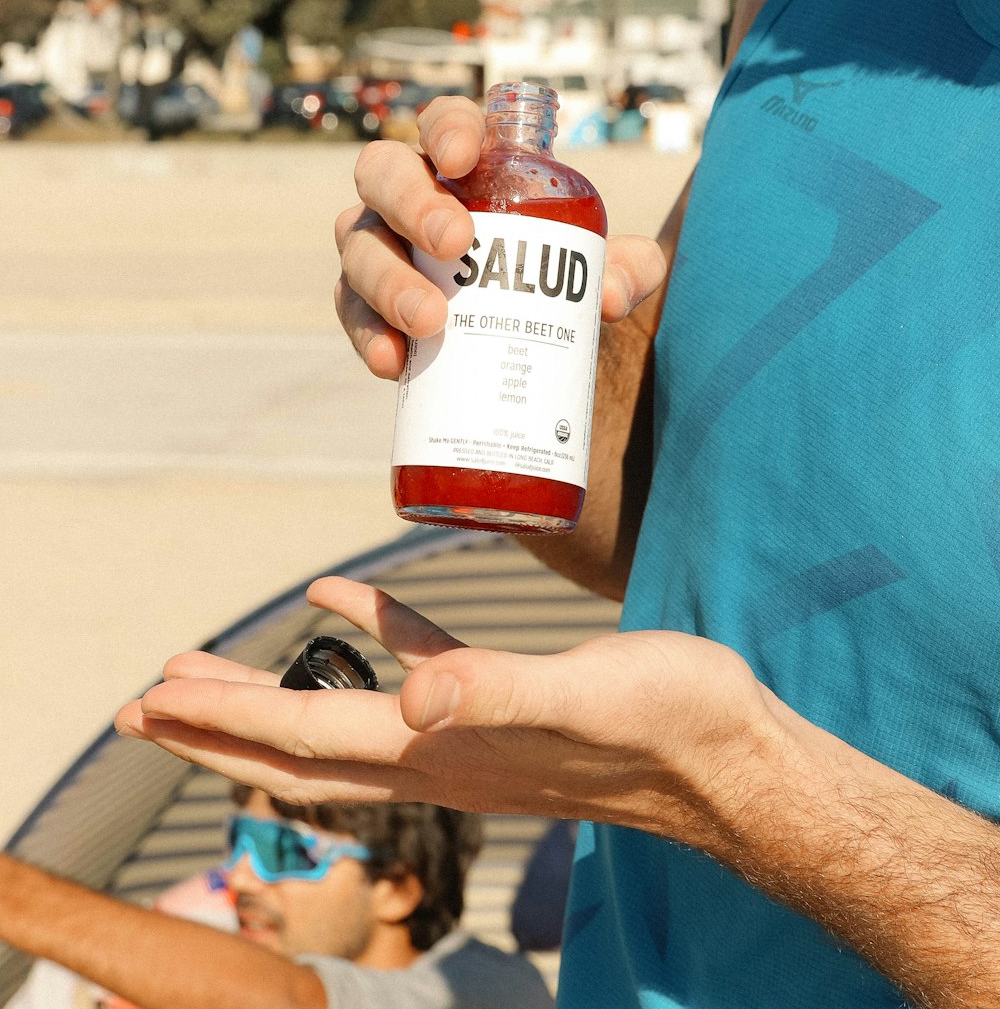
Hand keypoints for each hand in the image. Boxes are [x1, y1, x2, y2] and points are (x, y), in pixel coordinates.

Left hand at [115, 577, 779, 853]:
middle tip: (147, 704)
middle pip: (299, 745)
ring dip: (272, 693)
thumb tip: (410, 701)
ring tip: (215, 670)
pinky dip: (366, 637)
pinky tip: (338, 606)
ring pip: (341, 715)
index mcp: (441, 751)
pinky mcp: (504, 697)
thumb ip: (493, 697)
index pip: (304, 736)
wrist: (730, 758)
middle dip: (217, 727)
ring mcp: (468, 730)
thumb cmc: (666, 728)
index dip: (224, 716)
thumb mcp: (580, 700)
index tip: (151, 700)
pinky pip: (413, 664)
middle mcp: (439, 752)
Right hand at [336, 96, 667, 378]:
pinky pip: (351, 312)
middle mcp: (411, 194)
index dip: (447, 128)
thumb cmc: (559, 275)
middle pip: (383, 173)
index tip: (463, 158)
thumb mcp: (607, 268)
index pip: (445, 122)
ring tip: (430, 321)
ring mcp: (380, 246)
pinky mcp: (366, 303)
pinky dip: (368, 335)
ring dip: (388, 280)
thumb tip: (608, 295)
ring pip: (358, 245)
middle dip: (412, 202)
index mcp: (468, 164)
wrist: (533, 341)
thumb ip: (629, 268)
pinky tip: (393, 362)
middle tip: (456, 243)